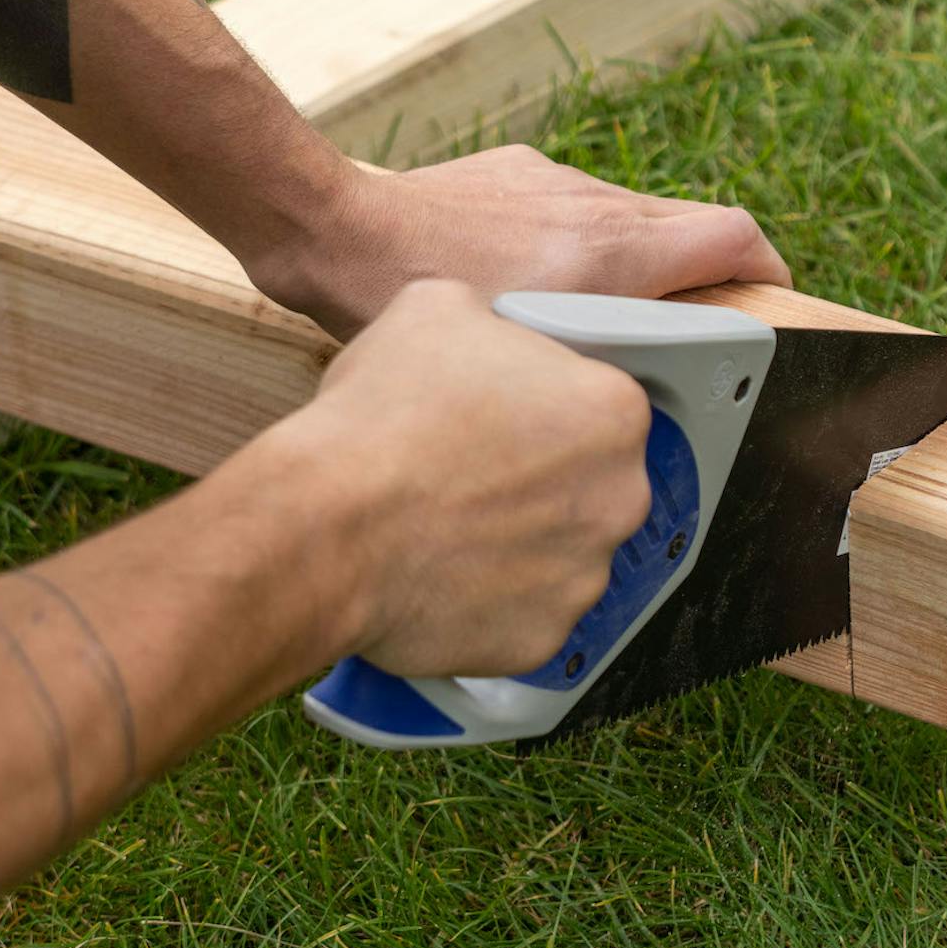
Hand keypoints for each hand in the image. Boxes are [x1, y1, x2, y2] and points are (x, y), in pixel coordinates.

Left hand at [250, 145, 790, 341]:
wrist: (340, 233)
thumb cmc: (417, 303)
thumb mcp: (522, 354)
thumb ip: (596, 354)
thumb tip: (638, 384)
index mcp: (612, 250)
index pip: (732, 237)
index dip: (767, 267)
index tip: (773, 294)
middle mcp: (595, 203)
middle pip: (688, 227)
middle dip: (703, 271)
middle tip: (691, 321)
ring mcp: (555, 178)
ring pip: (631, 217)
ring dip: (635, 258)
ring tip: (597, 311)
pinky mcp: (517, 166)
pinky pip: (575, 203)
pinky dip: (578, 238)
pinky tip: (529, 279)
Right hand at [278, 280, 652, 679]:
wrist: (326, 527)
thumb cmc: (381, 417)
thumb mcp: (437, 308)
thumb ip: (492, 322)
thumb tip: (488, 334)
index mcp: (614, 411)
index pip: (601, 404)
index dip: (547, 407)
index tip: (507, 417)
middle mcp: (621, 496)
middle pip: (593, 483)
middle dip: (543, 479)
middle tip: (475, 472)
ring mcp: (586, 575)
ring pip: (563, 552)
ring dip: (521, 542)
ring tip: (449, 525)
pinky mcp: (544, 639)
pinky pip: (527, 613)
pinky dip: (493, 601)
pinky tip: (444, 574)